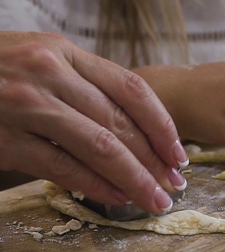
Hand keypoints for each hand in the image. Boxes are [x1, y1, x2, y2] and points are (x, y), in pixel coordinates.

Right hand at [0, 32, 187, 213]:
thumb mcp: (43, 63)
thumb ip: (86, 86)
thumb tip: (141, 130)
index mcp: (65, 51)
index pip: (133, 89)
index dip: (163, 126)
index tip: (180, 155)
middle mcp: (48, 72)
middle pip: (121, 122)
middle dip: (155, 160)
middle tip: (174, 186)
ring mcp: (24, 105)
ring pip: (100, 147)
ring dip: (134, 179)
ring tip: (155, 200)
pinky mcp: (4, 138)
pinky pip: (64, 168)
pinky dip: (97, 186)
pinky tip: (117, 198)